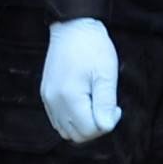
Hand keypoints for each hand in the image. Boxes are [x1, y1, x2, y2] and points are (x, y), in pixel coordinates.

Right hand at [41, 17, 122, 142]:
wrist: (73, 28)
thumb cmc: (93, 48)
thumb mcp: (106, 75)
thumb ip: (105, 103)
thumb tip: (106, 126)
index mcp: (69, 97)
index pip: (89, 131)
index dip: (107, 124)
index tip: (116, 108)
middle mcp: (54, 101)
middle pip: (76, 135)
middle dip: (96, 128)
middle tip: (108, 109)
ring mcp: (47, 98)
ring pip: (65, 130)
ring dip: (83, 125)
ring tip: (96, 106)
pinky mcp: (46, 94)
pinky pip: (57, 120)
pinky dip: (72, 120)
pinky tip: (84, 104)